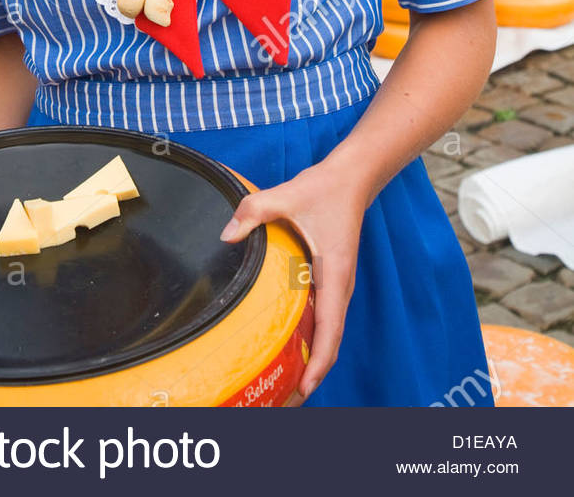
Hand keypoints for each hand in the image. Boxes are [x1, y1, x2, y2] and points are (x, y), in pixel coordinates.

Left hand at [219, 156, 366, 401]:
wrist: (352, 178)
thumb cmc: (323, 189)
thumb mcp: (285, 195)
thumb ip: (253, 211)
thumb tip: (226, 235)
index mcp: (335, 275)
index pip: (330, 330)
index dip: (319, 363)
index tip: (305, 388)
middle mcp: (341, 287)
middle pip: (330, 341)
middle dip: (314, 373)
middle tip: (287, 398)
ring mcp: (338, 285)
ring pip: (329, 332)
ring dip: (314, 358)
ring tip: (289, 383)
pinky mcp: (332, 279)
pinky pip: (325, 318)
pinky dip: (314, 339)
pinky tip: (293, 346)